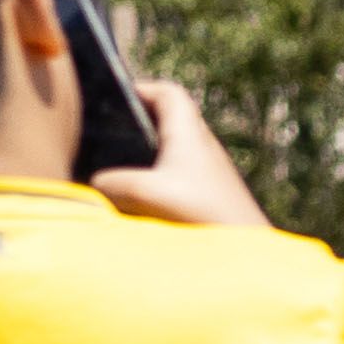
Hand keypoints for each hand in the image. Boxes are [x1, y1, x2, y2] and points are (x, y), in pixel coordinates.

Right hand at [98, 76, 272, 233]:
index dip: (141, 89)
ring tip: (113, 170)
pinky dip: (156, 181)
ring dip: (145, 157)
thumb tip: (95, 184)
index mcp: (190, 133)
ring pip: (171, 152)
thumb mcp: (145, 194)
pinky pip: (177, 178)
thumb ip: (111, 183)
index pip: (168, 93)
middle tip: (105, 137)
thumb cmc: (204, 215)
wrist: (248, 255)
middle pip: (167, 121)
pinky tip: (138, 203)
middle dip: (136, 125)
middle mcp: (202, 147)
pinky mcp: (210, 199)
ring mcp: (208, 174)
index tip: (111, 99)